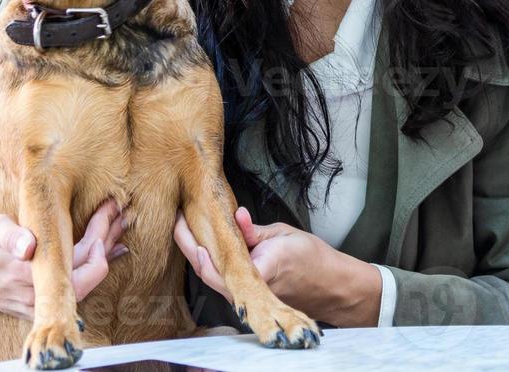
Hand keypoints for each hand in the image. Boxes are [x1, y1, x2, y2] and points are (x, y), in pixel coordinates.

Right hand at [0, 196, 128, 320]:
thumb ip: (8, 236)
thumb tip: (27, 247)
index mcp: (29, 275)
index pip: (79, 264)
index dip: (99, 240)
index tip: (108, 211)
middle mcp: (39, 295)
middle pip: (88, 272)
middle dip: (107, 240)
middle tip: (120, 212)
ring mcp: (41, 303)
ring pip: (84, 280)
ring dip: (103, 252)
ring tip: (118, 227)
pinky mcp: (41, 302)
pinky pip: (74, 287)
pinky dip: (91, 265)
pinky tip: (105, 249)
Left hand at [174, 206, 378, 326]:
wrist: (331, 284)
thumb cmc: (311, 259)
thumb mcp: (283, 234)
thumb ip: (254, 230)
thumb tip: (237, 215)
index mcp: (256, 272)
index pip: (212, 266)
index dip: (191, 246)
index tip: (181, 220)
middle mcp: (248, 288)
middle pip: (206, 273)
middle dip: (188, 246)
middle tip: (178, 220)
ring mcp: (247, 293)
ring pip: (213, 277)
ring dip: (197, 253)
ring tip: (187, 226)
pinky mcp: (250, 291)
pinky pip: (224, 278)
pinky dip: (212, 261)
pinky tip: (206, 242)